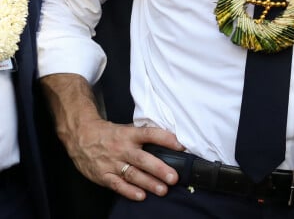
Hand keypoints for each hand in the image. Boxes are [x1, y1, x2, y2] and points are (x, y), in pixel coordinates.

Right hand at [67, 119, 183, 200]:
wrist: (82, 136)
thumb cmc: (109, 133)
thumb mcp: (126, 129)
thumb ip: (142, 136)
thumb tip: (167, 140)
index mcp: (130, 134)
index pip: (151, 134)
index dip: (166, 139)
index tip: (181, 146)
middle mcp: (122, 148)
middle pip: (143, 159)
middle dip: (159, 169)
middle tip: (174, 177)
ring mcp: (112, 163)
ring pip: (132, 174)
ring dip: (149, 183)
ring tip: (163, 190)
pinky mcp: (103, 175)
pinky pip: (117, 185)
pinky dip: (129, 191)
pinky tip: (141, 196)